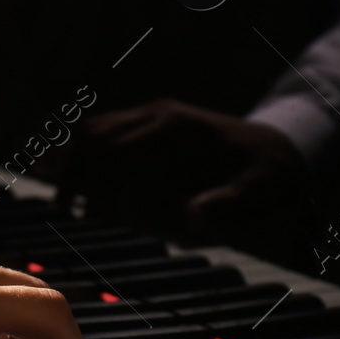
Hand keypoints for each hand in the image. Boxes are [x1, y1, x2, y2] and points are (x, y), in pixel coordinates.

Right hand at [44, 99, 306, 245]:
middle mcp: (157, 116)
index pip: (117, 149)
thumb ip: (227, 205)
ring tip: (64, 205)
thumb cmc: (268, 175)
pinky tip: (59, 172)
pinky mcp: (150, 127)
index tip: (93, 220)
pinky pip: (105, 133)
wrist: (280, 149)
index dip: (99, 185)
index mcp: (176, 129)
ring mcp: (152, 117)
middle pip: (96, 136)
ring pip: (94, 131)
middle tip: (67, 214)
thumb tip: (195, 222)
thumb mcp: (257, 192)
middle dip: (76, 174)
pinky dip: (81, 154)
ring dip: (75, 164)